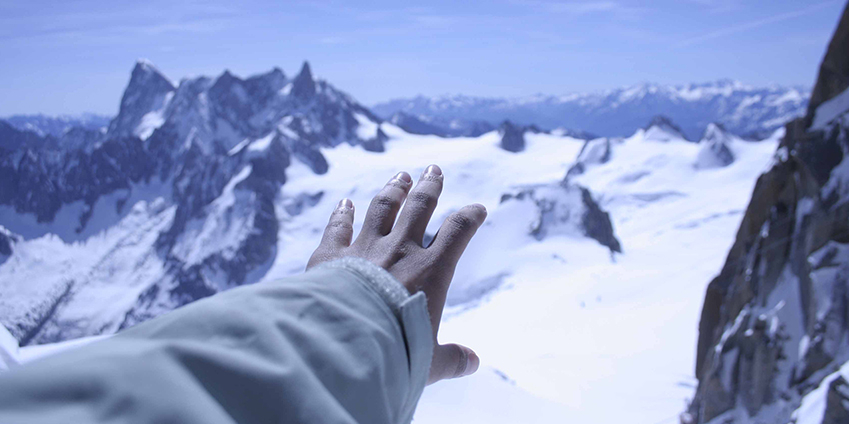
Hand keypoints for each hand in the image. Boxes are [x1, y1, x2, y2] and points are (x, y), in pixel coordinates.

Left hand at [307, 164, 485, 383]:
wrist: (344, 341)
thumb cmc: (394, 353)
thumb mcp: (429, 362)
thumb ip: (451, 358)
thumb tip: (473, 362)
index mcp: (430, 272)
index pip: (457, 233)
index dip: (470, 217)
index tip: (478, 208)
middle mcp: (399, 251)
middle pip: (419, 208)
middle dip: (430, 187)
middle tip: (434, 170)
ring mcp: (363, 249)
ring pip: (382, 209)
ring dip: (393, 191)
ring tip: (400, 177)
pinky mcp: (331, 256)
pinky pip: (338, 228)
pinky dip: (342, 214)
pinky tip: (345, 203)